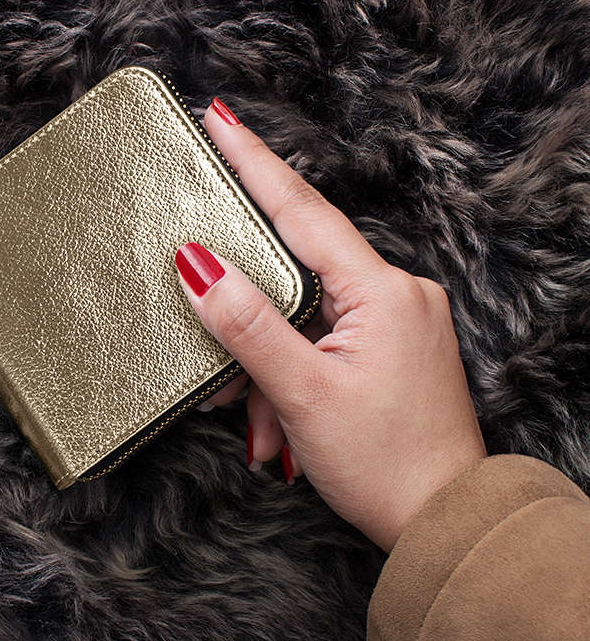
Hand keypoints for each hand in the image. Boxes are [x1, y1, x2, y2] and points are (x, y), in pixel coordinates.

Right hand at [176, 98, 486, 551]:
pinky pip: (321, 340)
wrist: (442, 520)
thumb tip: (198, 265)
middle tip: (227, 370)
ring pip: (302, 318)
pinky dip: (289, 375)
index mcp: (383, 291)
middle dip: (248, 323)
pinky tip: (277, 424)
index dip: (255, 163)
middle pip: (294, 276)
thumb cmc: (385, 464)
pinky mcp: (390, 346)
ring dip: (267, 368)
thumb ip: (248, 325)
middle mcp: (397, 293)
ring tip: (259, 424)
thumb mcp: (302, 394)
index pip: (303, 211)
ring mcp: (395, 320)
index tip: (220, 120)